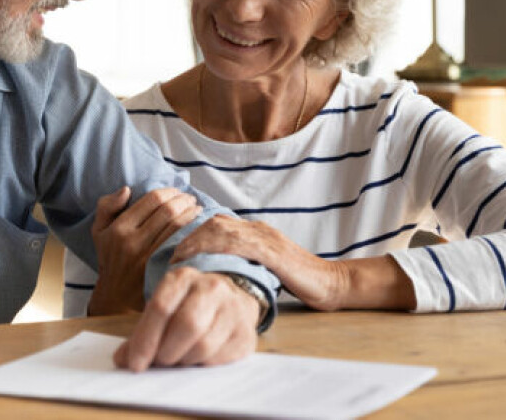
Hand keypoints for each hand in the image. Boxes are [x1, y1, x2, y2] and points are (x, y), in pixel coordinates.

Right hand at [88, 187, 200, 314]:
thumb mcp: (99, 231)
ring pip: (178, 227)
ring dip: (192, 213)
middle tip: (190, 198)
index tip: (176, 192)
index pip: (152, 200)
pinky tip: (198, 227)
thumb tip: (127, 190)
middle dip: (183, 200)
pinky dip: (193, 232)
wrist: (116, 297)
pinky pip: (182, 244)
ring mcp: (149, 257)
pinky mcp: (162, 269)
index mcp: (119, 229)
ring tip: (197, 209)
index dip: (169, 191)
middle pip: (168, 211)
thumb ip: (107, 206)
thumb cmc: (111, 259)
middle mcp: (133, 242)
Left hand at [114, 268, 259, 371]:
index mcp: (182, 278)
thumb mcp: (164, 308)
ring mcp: (232, 308)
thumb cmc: (188, 306)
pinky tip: (197, 359)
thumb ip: (142, 332)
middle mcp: (210, 287)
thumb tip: (122, 360)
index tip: (135, 364)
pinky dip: (202, 365)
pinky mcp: (246, 332)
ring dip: (184, 361)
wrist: (231, 299)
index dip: (145, 340)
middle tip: (160, 362)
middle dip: (167, 352)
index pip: (161, 308)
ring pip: (204, 345)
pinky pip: (220, 358)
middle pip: (186, 325)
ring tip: (178, 359)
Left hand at [171, 214, 345, 310]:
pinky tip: (205, 259)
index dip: (192, 233)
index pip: (215, 223)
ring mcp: (267, 238)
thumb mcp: (265, 266)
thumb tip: (213, 271)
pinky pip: (240, 244)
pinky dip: (218, 249)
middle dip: (188, 236)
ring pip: (222, 229)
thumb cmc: (299, 280)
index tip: (175, 250)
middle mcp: (258, 229)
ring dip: (197, 242)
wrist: (334, 283)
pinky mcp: (274, 252)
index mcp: (255, 231)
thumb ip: (243, 262)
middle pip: (214, 222)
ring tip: (181, 259)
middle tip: (171, 255)